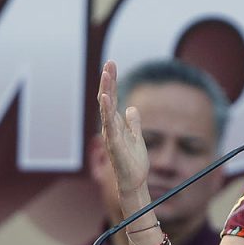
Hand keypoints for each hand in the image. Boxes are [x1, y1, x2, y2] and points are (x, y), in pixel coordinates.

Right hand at [98, 60, 149, 204]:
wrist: (134, 182)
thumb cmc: (134, 162)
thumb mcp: (137, 138)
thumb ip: (133, 123)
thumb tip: (132, 108)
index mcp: (116, 124)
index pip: (112, 98)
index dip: (111, 82)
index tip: (111, 65)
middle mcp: (110, 127)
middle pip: (107, 99)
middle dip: (108, 81)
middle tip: (109, 63)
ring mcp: (110, 135)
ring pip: (106, 109)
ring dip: (106, 90)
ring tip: (106, 74)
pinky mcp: (114, 144)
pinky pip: (110, 125)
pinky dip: (107, 111)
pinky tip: (106, 98)